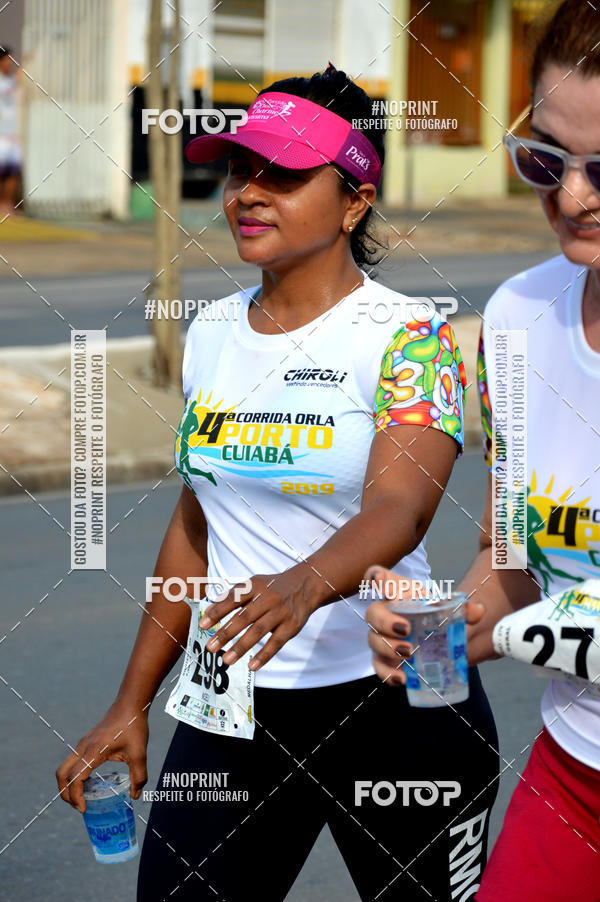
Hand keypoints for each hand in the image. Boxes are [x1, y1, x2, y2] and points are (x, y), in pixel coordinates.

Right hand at [56, 702, 148, 812]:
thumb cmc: (133, 726)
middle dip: (66, 794)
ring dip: (68, 785)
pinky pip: (72, 762)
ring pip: (65, 768)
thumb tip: (135, 796)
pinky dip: (73, 776)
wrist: (130, 704)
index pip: (75, 779)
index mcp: (94, 751)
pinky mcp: (86, 742)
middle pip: (62, 774)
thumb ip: (138, 776)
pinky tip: (89, 783)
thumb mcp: (139, 753)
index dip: (76, 797)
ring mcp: (83, 744)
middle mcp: (83, 747)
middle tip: (79, 807)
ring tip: (82, 798)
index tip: (84, 809)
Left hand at [198, 567, 320, 671]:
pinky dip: (264, 655)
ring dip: (241, 647)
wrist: (306, 585)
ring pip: (258, 631)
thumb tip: (209, 610)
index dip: (217, 612)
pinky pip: (276, 642)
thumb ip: (233, 596)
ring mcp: (280, 612)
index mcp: (255, 586)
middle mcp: (267, 598)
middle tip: (210, 647)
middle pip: (244, 617)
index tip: (202, 625)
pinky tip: (252, 666)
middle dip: (225, 633)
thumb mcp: (254, 584)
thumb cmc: (273, 587)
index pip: (233, 599)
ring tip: (226, 659)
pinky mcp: (291, 626)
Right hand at [364, 566, 485, 684]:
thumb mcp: (451, 609)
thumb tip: (477, 611)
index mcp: (400, 594)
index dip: (375, 577)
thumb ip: (465, 608)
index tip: (378, 579)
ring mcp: (382, 637)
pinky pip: (378, 666)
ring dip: (387, 648)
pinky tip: (401, 678)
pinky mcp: (385, 659)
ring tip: (408, 654)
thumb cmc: (438, 616)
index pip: (381, 579)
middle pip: (373, 613)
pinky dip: (387, 673)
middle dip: (385, 621)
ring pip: (373, 640)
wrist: (440, 637)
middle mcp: (386, 613)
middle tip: (406, 630)